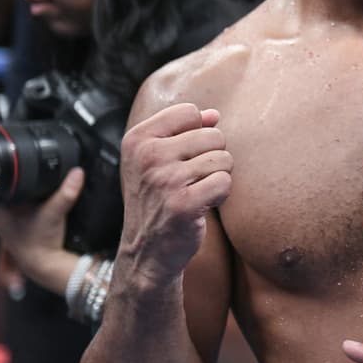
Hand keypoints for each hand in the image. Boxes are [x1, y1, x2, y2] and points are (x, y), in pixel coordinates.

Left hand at [0, 167, 83, 294]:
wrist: (45, 265)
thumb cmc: (40, 243)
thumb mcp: (54, 213)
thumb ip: (67, 192)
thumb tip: (77, 172)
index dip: (11, 170)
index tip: (24, 166)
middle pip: (6, 183)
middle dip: (21, 178)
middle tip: (36, 175)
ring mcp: (3, 216)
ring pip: (13, 192)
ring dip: (25, 188)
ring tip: (38, 187)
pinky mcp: (14, 220)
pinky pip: (19, 201)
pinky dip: (29, 198)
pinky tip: (40, 197)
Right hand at [116, 103, 231, 288]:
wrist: (146, 250)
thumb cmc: (157, 199)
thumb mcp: (157, 160)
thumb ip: (184, 131)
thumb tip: (213, 114)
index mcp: (138, 139)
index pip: (189, 113)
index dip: (197, 133)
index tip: (182, 156)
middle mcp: (148, 156)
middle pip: (212, 135)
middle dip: (213, 157)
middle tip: (193, 179)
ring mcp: (165, 180)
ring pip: (223, 159)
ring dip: (218, 177)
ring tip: (197, 191)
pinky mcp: (183, 204)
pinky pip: (225, 182)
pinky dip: (221, 194)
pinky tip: (203, 204)